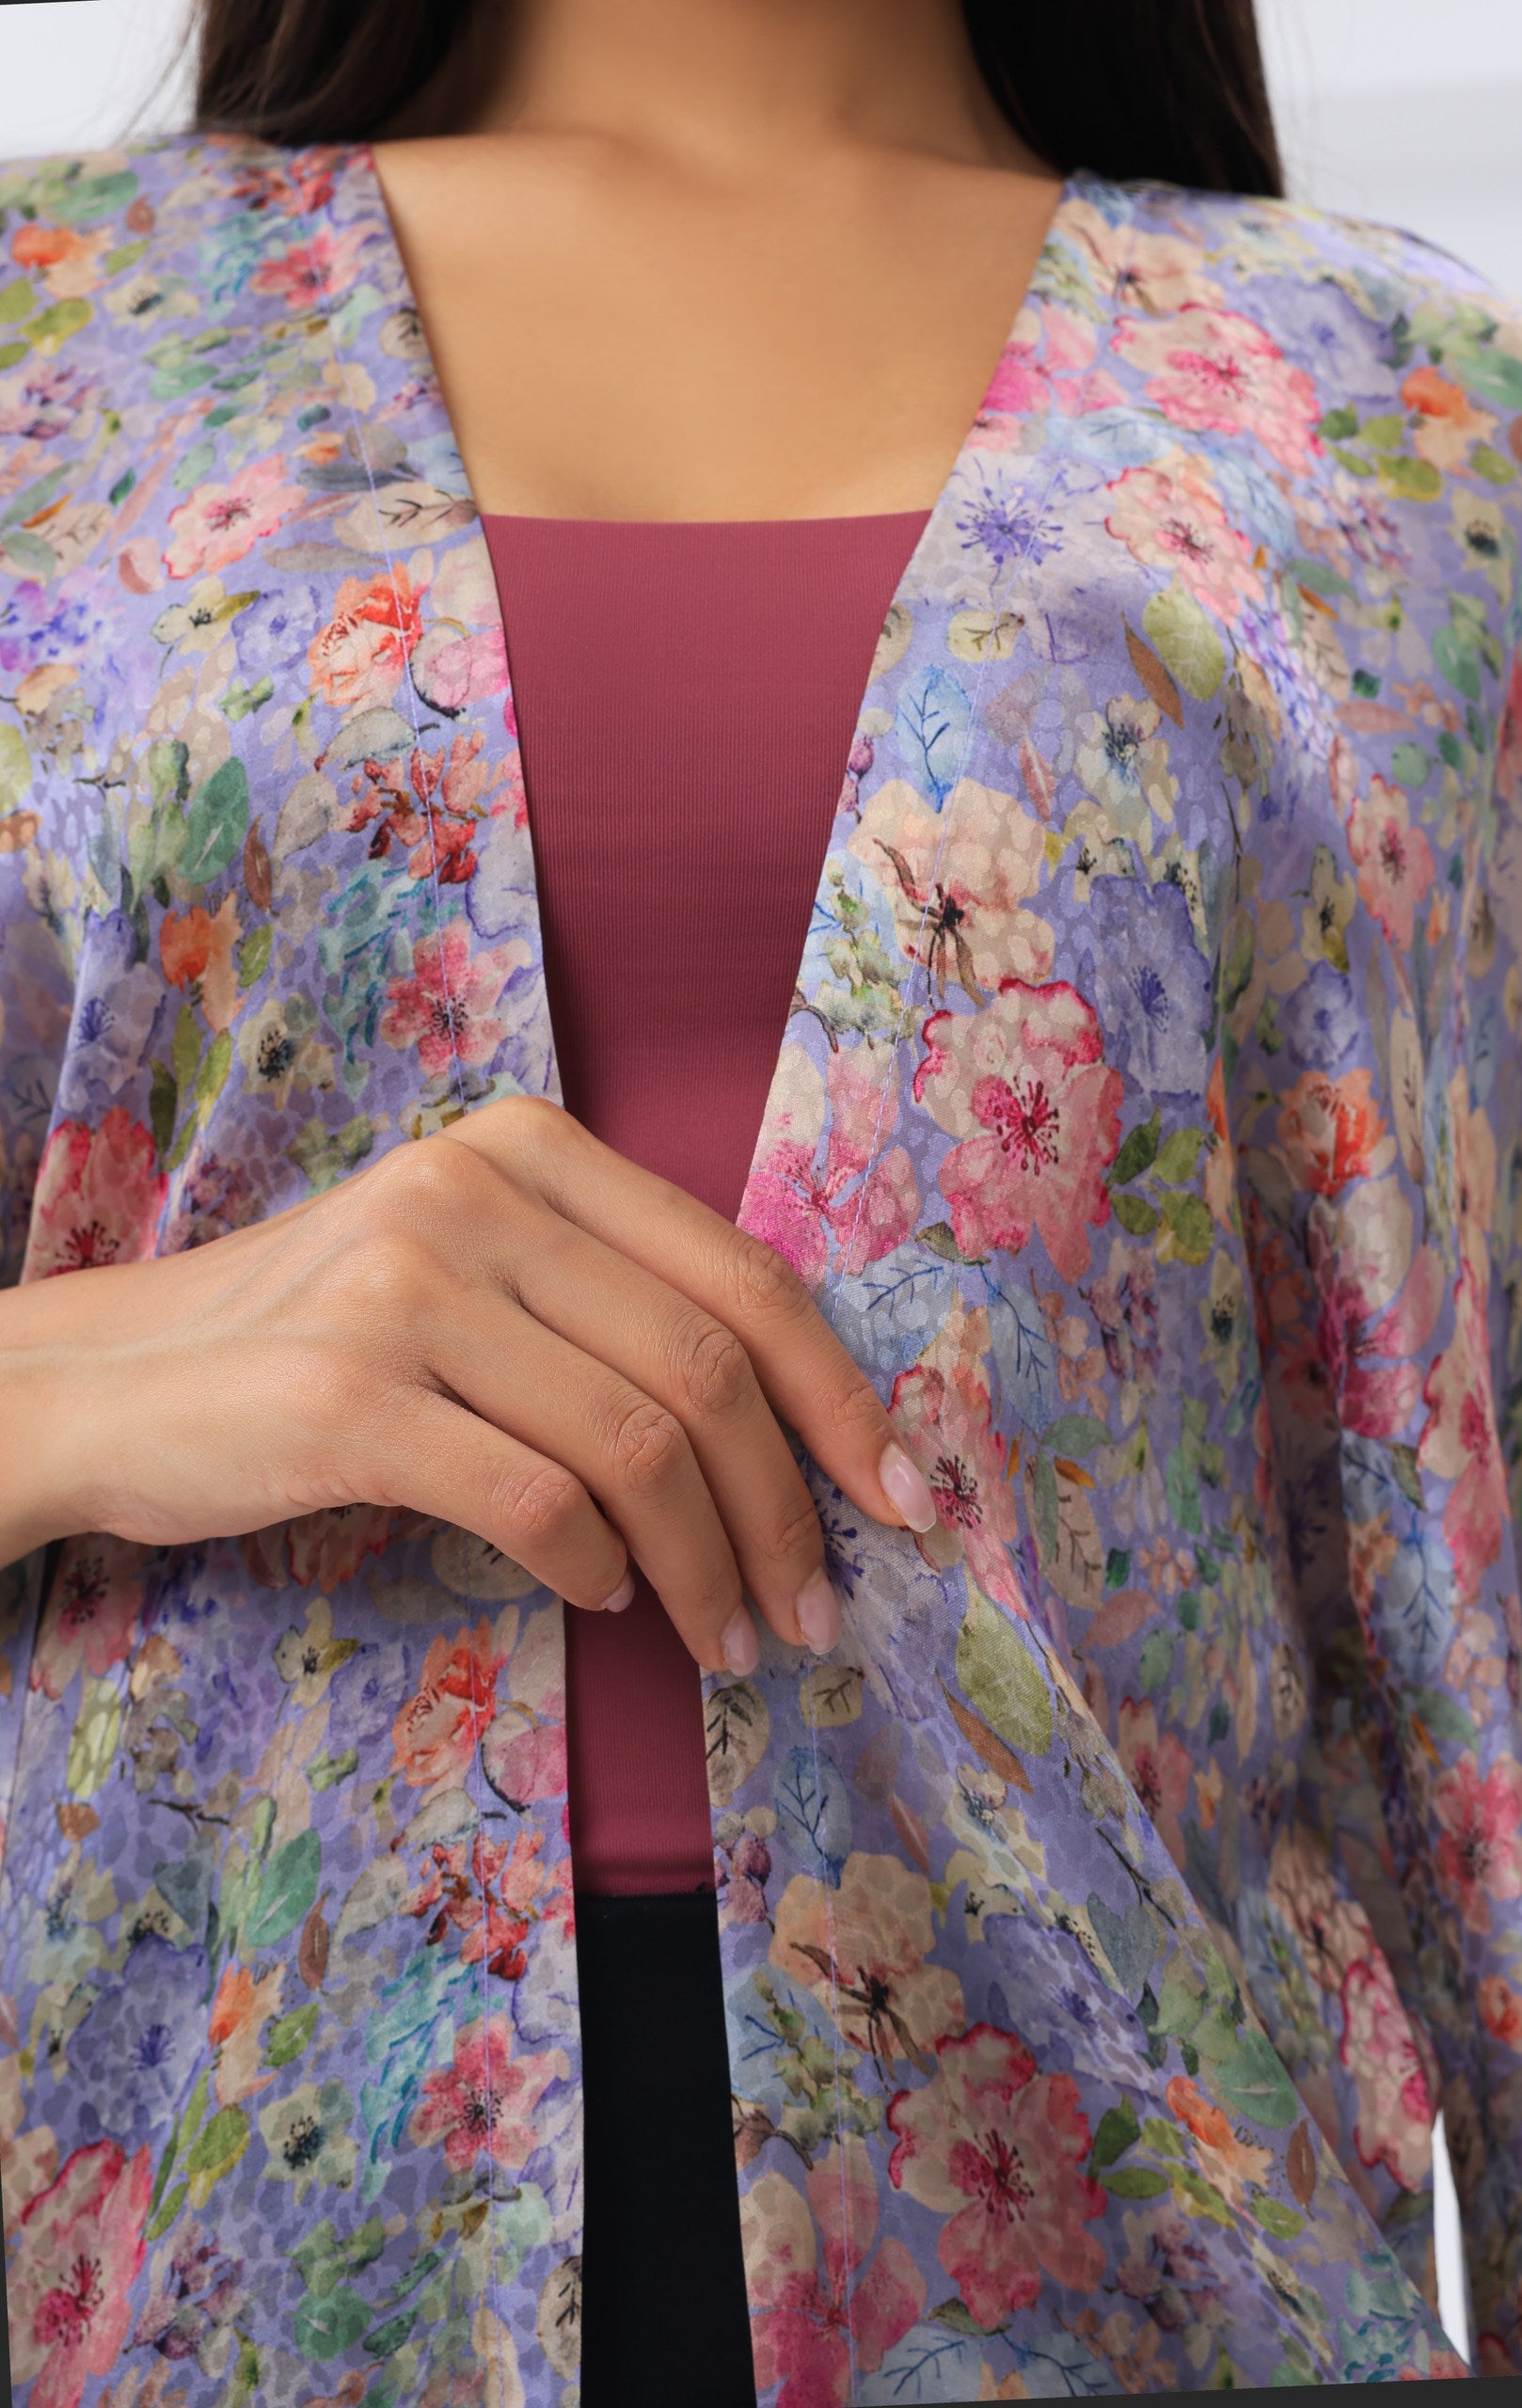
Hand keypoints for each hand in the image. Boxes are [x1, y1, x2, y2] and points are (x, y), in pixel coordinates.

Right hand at [1, 1097, 936, 1671]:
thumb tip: (792, 1436)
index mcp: (530, 1147)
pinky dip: (597, 1564)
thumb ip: (606, 1307)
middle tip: (814, 1610)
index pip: (744, 1276)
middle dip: (787, 1512)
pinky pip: (538, 1498)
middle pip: (706, 1368)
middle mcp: (476, 1191)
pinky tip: (606, 1597)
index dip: (843, 1398)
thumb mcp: (470, 1273)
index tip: (903, 1499)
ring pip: (638, 1444)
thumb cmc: (318, 1340)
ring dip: (707, 1565)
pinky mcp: (349, 1392)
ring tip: (727, 1639)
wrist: (116, 1381)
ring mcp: (409, 1285)